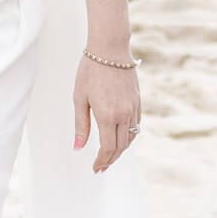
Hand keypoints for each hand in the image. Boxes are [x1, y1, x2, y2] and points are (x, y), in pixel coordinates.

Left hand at [73, 58, 139, 173]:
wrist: (110, 49)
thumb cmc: (90, 71)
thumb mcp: (79, 98)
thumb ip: (81, 125)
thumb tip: (78, 148)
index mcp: (107, 115)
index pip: (107, 148)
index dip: (102, 161)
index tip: (95, 168)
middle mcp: (123, 115)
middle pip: (120, 146)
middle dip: (111, 159)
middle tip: (101, 167)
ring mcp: (133, 108)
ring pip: (131, 138)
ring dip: (120, 150)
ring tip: (109, 156)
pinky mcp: (138, 101)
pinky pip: (136, 126)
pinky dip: (129, 137)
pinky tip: (120, 138)